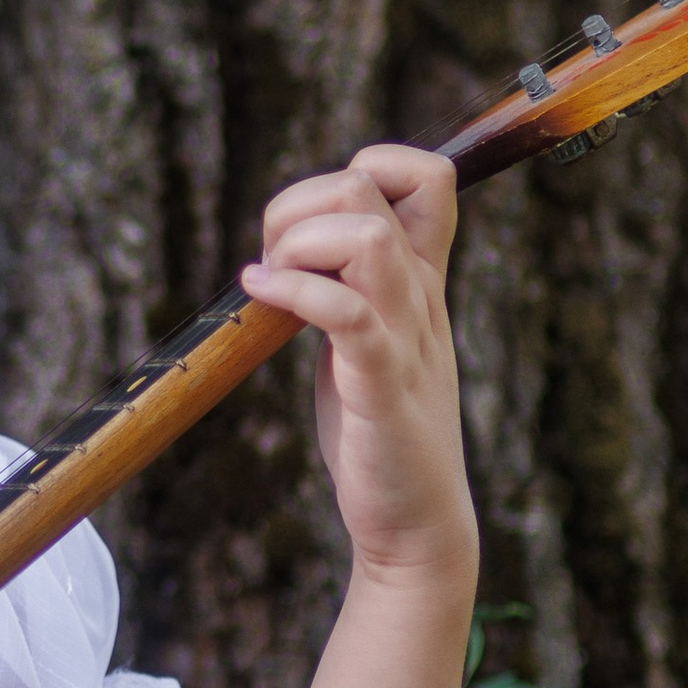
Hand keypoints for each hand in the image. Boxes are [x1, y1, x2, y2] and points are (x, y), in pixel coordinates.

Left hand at [241, 144, 476, 591]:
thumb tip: (292, 246)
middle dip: (299, 203)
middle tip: (272, 260)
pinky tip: (260, 297)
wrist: (416, 520)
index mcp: (421, 281)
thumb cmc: (380, 430)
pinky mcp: (382, 385)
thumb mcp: (370, 340)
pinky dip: (293, 292)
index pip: (427, 175)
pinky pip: (345, 311)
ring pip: (365, 238)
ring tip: (268, 284)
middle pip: (369, 188)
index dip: (365, 166)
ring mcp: (404, 337)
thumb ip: (350, 288)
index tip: (312, 220)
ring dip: (296, 245)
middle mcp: (420, 297)